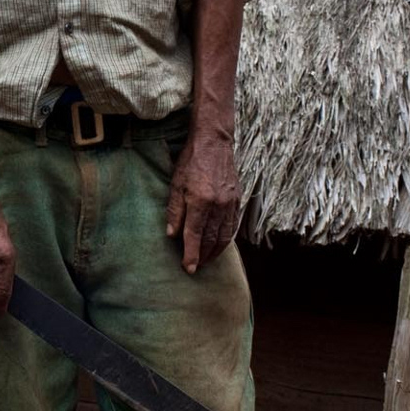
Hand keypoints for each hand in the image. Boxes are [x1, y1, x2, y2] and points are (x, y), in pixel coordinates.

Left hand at [166, 131, 240, 274]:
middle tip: (196, 267)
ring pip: (224, 235)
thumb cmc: (191, 161)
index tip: (189, 268)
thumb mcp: (176, 184)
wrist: (214, 142)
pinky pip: (233, 225)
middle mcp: (218, 205)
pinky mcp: (237, 200)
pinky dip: (226, 239)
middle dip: (203, 256)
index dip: (191, 254)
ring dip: (216, 251)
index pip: (195, 235)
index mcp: (200, 201)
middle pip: (211, 239)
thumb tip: (172, 235)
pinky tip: (220, 244)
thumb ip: (175, 211)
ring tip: (207, 260)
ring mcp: (230, 203)